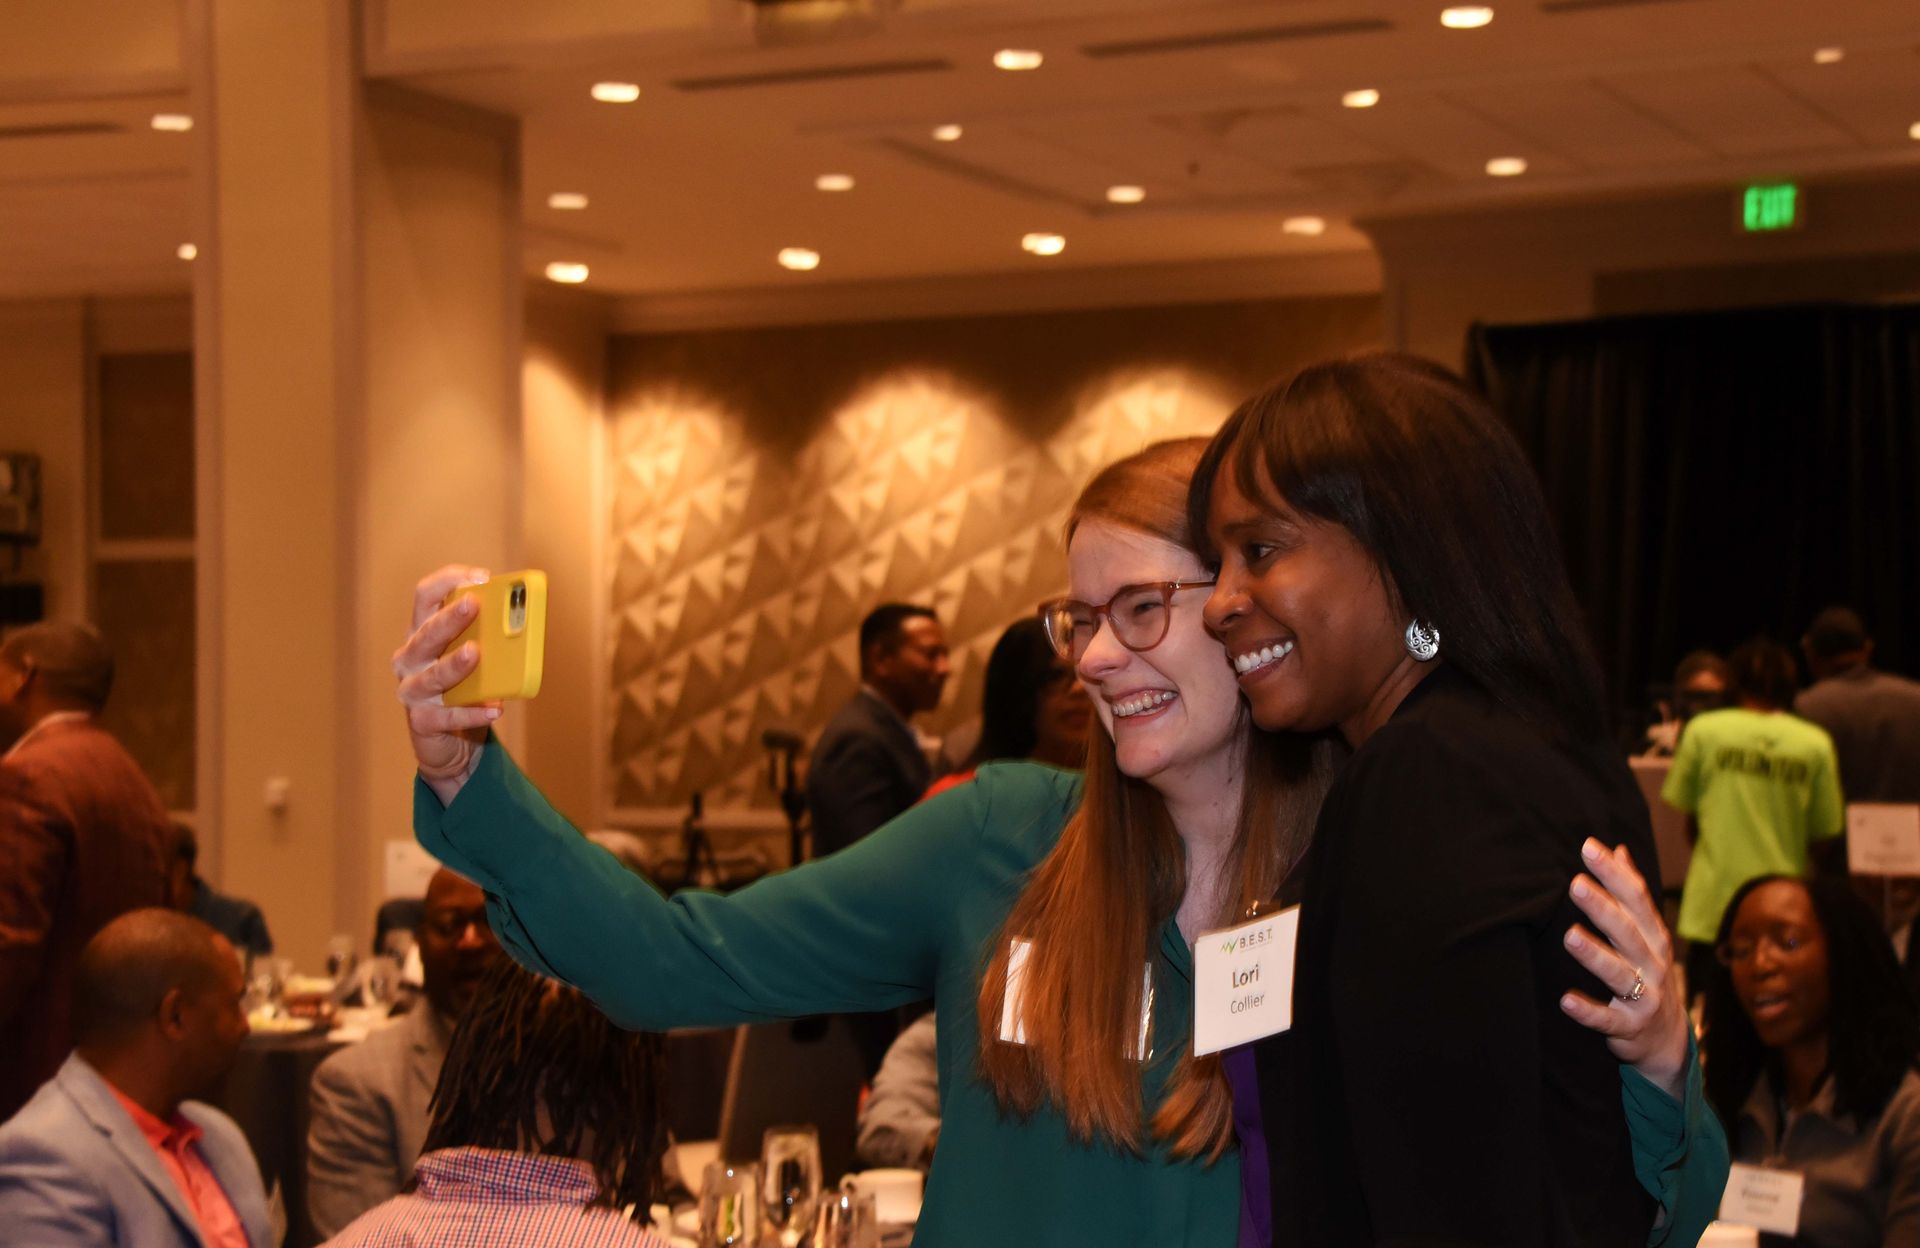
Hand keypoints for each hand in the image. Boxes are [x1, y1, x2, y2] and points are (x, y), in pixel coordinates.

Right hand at [393, 565, 499, 804]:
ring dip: (455, 663)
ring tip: (476, 653)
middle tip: (473, 605)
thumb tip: (524, 620)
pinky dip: (472, 713)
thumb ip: (490, 637)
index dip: (449, 581)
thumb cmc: (465, 687)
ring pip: (433, 674)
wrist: (451, 740)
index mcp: (422, 631)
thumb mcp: (476, 658)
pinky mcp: (422, 721)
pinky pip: (447, 716)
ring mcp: (412, 690)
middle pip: (426, 633)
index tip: (481, 577)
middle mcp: (410, 658)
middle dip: (450, 618)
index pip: (425, 596)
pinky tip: (494, 709)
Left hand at [1559, 838, 1688, 1100]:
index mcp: (1653, 937)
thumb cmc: (1648, 975)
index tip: (1588, 848)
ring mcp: (1644, 997)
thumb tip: (1618, 848)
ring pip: (1619, 974)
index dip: (1614, 874)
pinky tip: (1566, 1000)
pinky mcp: (1630, 1028)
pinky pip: (1608, 1020)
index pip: (1636, 900)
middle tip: (1576, 885)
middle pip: (1627, 932)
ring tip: (1569, 936)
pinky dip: (1588, 1011)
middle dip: (1603, 908)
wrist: (1667, 1041)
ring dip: (1595, 955)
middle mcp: (1653, 964)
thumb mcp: (1646, 934)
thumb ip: (1631, 893)